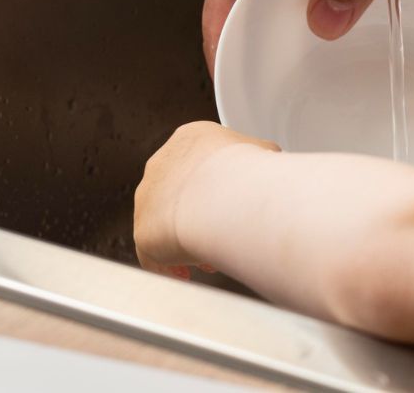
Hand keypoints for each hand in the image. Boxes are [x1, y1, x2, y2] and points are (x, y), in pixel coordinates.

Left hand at [134, 122, 277, 278]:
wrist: (223, 197)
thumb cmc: (245, 172)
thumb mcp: (264, 154)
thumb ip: (259, 158)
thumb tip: (270, 164)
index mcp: (189, 140)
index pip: (199, 164)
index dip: (216, 187)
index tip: (228, 205)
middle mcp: (162, 165)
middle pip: (180, 195)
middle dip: (200, 217)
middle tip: (221, 233)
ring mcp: (148, 198)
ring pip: (166, 224)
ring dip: (186, 241)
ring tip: (210, 259)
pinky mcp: (143, 230)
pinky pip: (155, 252)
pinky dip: (171, 265)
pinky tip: (188, 273)